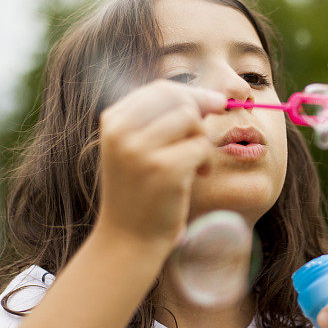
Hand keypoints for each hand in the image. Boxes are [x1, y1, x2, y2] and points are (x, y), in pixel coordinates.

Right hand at [96, 79, 226, 260]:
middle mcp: (122, 131)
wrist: (129, 239)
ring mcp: (140, 150)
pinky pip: (200, 147)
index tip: (213, 104)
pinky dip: (204, 161)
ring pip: (191, 120)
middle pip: (178, 99)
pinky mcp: (164, 169)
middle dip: (200, 114)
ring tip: (194, 162)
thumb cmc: (142, 190)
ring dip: (200, 140)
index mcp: (113, 121)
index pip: (161, 89)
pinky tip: (196, 177)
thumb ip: (165, 119)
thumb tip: (213, 98)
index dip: (192, 94)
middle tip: (201, 138)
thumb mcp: (140, 147)